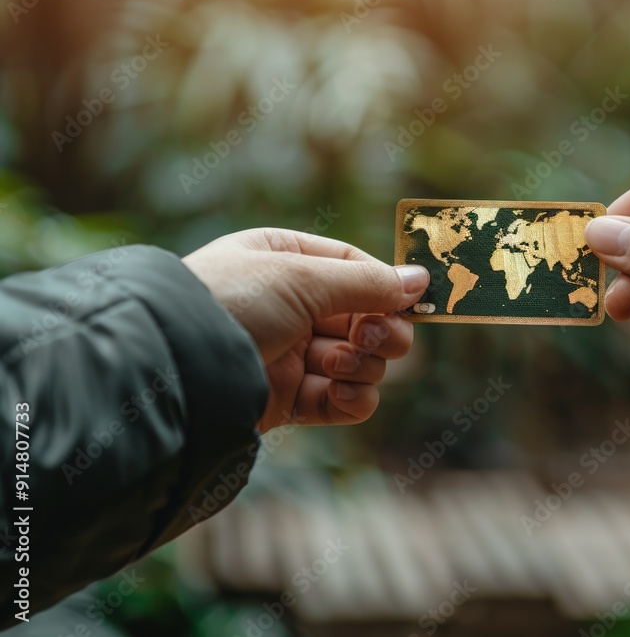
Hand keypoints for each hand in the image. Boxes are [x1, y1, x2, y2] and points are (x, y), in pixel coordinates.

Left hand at [182, 228, 428, 430]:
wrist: (178, 369)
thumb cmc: (233, 303)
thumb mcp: (303, 278)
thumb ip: (368, 282)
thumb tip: (421, 280)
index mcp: (285, 260)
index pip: (355, 268)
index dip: (387, 288)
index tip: (413, 305)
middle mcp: (290, 305)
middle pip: (366, 318)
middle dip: (380, 331)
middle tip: (374, 338)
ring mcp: (291, 354)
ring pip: (361, 361)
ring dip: (361, 365)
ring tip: (334, 365)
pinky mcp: (290, 399)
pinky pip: (344, 400)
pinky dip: (353, 399)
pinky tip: (342, 393)